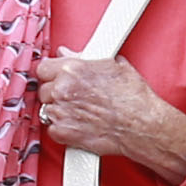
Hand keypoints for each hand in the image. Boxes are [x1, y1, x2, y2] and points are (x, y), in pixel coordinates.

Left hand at [37, 52, 185, 185]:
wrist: (142, 125)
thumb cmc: (133, 97)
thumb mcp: (113, 65)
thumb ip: (83, 58)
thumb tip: (67, 53)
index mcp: (72, 69)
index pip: (43, 68)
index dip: (52, 74)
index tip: (57, 78)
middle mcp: (63, 89)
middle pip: (43, 89)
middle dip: (56, 93)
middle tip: (73, 97)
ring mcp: (61, 112)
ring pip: (46, 109)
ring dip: (59, 110)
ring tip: (79, 112)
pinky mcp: (64, 132)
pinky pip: (52, 129)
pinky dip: (62, 129)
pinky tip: (78, 125)